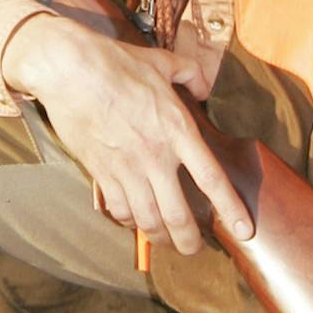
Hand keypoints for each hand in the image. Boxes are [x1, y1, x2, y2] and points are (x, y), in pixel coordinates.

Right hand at [0, 14, 249, 255]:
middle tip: (194, 250)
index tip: (243, 230)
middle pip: (179, 215)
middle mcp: (155, 156)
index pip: (211, 179)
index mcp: (178, 130)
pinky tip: (134, 220)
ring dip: (159, 238)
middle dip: (190, 242)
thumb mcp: (163, 62)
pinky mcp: (101, 173)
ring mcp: (126, 168)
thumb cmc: (116, 63)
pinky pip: (119, 209)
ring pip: (148, 221)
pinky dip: (129, 221)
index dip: (230, 209)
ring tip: (166, 242)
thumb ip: (191, 74)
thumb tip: (204, 85)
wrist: (69, 70)